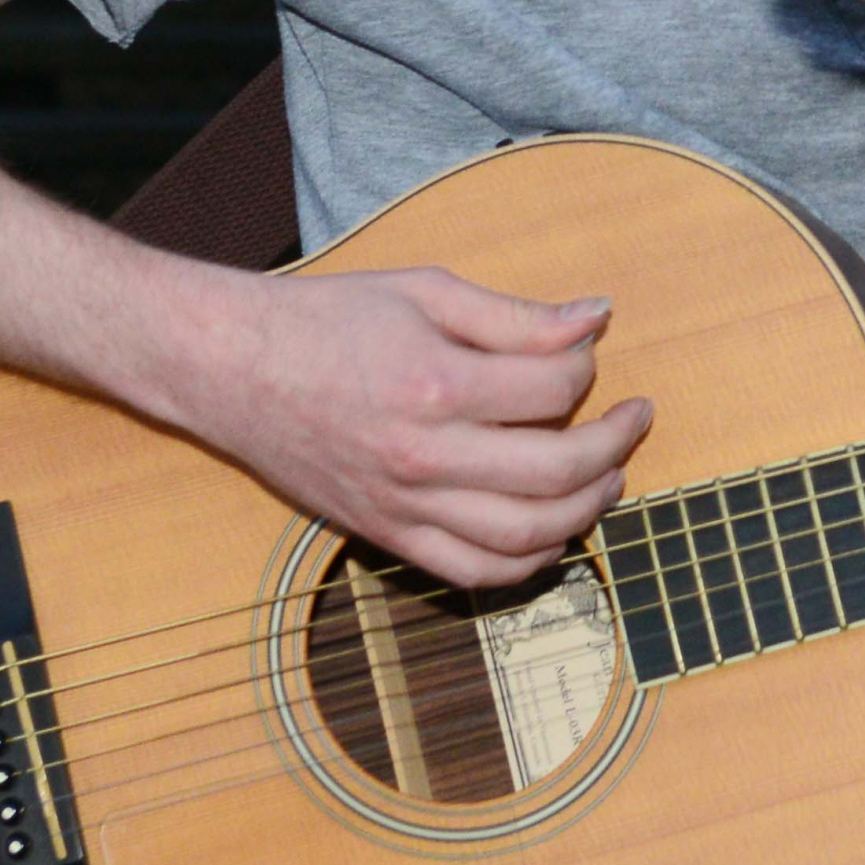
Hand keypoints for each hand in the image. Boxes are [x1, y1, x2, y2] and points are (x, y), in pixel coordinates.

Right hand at [154, 268, 644, 587]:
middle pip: (556, 471)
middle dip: (614, 445)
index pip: (554, 387)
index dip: (587, 368)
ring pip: (524, 536)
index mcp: (435, 383)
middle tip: (635, 419)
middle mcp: (422, 455)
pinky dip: (527, 563)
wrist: (229, 366)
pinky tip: (555, 533)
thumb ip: (516, 315)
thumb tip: (598, 317)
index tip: (586, 354)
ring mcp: (402, 504)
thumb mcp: (425, 291)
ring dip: (585, 510)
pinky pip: (472, 573)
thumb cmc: (327, 318)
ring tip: (609, 476)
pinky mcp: (383, 534)